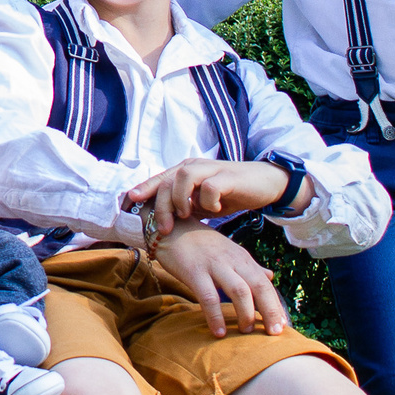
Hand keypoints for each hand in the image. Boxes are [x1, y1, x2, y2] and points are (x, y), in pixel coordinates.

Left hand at [124, 159, 300, 235]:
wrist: (263, 183)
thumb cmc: (229, 193)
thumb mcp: (202, 203)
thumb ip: (184, 208)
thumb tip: (161, 224)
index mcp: (185, 171)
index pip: (159, 179)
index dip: (144, 190)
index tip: (130, 203)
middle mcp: (194, 166)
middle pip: (167, 181)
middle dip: (160, 206)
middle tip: (162, 228)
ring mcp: (211, 169)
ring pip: (183, 178)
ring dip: (180, 200)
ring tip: (186, 216)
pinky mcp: (228, 176)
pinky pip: (210, 187)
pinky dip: (207, 201)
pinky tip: (213, 210)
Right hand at [149, 225, 287, 337]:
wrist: (171, 228)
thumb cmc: (201, 243)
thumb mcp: (229, 251)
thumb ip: (249, 266)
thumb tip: (270, 277)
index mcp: (242, 258)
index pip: (265, 284)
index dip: (275, 305)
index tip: (283, 326)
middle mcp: (232, 260)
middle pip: (258, 287)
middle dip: (270, 311)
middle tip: (275, 333)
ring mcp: (213, 265)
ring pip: (238, 291)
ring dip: (246, 314)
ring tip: (246, 331)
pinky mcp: (194, 271)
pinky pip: (208, 297)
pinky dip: (215, 316)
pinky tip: (218, 332)